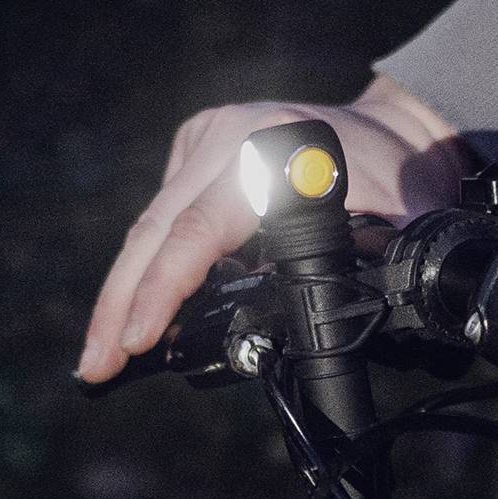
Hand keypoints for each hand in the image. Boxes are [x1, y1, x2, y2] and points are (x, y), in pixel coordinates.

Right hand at [77, 75, 467, 381]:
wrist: (398, 130)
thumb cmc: (403, 185)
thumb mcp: (394, 231)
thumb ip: (354, 271)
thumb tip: (303, 329)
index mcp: (274, 149)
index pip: (199, 230)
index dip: (163, 291)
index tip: (138, 343)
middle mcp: (232, 134)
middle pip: (156, 231)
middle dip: (120, 307)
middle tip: (95, 368)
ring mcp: (210, 133)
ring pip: (151, 225)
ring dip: (125, 295)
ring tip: (103, 357)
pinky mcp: (199, 142)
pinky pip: (166, 213)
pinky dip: (149, 267)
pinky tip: (136, 316)